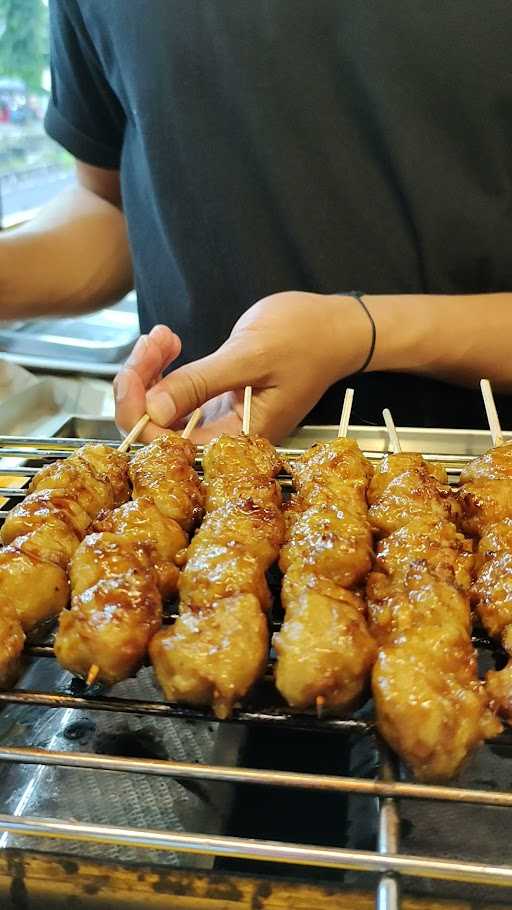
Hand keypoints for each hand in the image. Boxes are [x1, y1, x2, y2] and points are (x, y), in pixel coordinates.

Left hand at [115, 292, 369, 442]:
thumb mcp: (251, 356)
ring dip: (150, 371)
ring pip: (161, 409)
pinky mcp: (215, 400)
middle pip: (156, 429)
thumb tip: (152, 408)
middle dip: (140, 385)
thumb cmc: (306, 338)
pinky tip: (169, 340)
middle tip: (151, 343)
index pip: (168, 447)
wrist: (335, 327)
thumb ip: (201, 384)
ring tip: (162, 337)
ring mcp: (218, 418)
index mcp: (238, 438)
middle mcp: (224, 436)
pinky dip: (163, 366)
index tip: (135, 372)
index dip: (140, 413)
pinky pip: (174, 393)